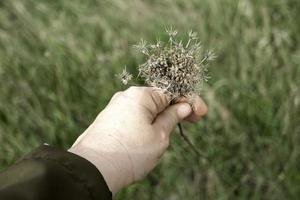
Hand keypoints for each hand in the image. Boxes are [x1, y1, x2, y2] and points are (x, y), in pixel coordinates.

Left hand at [68, 87, 206, 192]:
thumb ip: (172, 118)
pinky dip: (148, 123)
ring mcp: (116, 108)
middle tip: (192, 121)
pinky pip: (134, 116)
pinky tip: (152, 134)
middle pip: (159, 99)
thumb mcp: (159, 136)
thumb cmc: (130, 152)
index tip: (202, 114)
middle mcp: (126, 97)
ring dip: (162, 117)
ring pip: (147, 109)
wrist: (93, 169)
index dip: (190, 101)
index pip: (172, 92)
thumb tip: (182, 107)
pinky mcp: (109, 119)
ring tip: (170, 133)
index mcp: (141, 95)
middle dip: (176, 109)